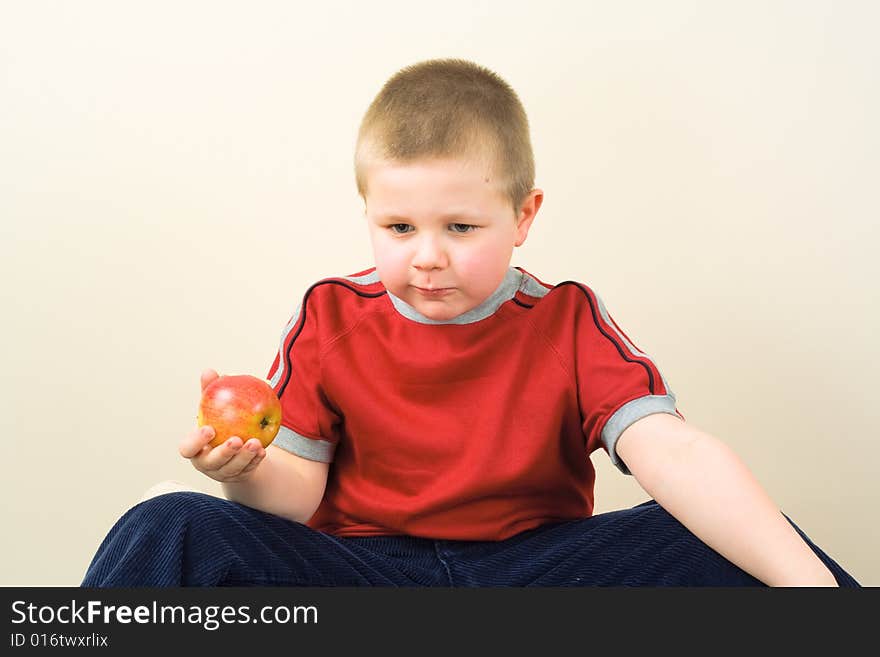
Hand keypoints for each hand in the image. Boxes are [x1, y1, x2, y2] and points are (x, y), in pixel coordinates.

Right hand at [178, 368, 267, 482]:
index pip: (188, 448)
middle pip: (211, 462)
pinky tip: (263, 451)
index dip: (196, 442)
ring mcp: (222, 473)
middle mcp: (205, 463)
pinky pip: (247, 470)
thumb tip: (209, 371)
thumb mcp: (213, 406)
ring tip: (256, 443)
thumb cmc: (219, 420)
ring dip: (244, 457)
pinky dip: (255, 461)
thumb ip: (210, 390)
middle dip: (223, 453)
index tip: (209, 429)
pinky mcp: (239, 476)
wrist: (235, 444)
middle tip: (236, 440)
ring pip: (232, 469)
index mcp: (194, 448)